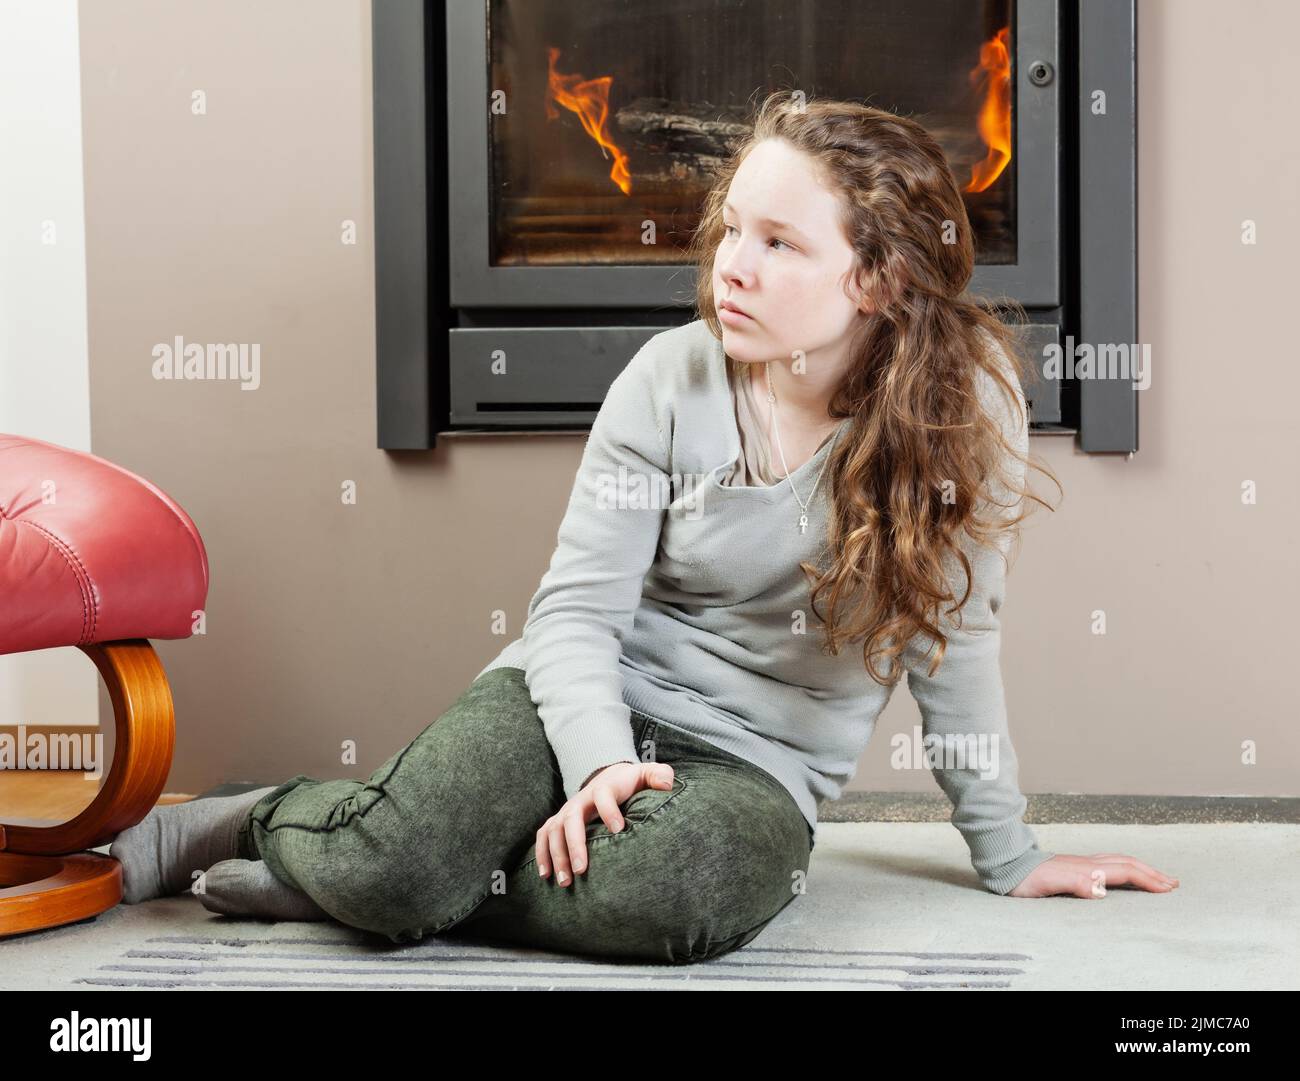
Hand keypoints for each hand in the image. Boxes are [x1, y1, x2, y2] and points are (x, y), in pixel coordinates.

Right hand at [535, 761, 673, 886]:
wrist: (609, 776)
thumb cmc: (632, 782)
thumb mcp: (648, 774)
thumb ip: (660, 776)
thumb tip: (668, 785)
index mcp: (605, 787)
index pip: (603, 795)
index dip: (609, 810)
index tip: (618, 830)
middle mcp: (581, 799)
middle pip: (572, 818)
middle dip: (574, 844)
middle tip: (581, 870)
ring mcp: (567, 810)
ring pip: (553, 830)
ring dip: (556, 855)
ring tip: (565, 881)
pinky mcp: (558, 820)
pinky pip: (543, 836)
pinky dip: (541, 854)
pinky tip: (545, 876)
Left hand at [1008, 853, 1179, 897]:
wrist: (1004, 865)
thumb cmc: (1024, 878)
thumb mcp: (1048, 882)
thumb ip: (1074, 882)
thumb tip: (1101, 889)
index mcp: (1086, 868)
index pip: (1125, 871)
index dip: (1148, 880)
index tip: (1169, 889)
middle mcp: (1086, 864)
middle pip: (1126, 864)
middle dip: (1151, 872)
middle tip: (1172, 883)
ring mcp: (1080, 864)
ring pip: (1117, 863)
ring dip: (1140, 869)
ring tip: (1155, 877)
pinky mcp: (1073, 868)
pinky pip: (1107, 867)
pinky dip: (1123, 870)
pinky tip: (1121, 877)